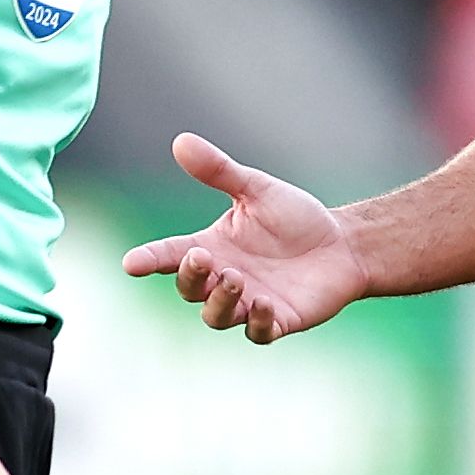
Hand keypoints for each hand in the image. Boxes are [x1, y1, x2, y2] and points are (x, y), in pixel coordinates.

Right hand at [119, 133, 368, 343]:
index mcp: (213, 247)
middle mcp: (224, 278)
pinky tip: (263, 302)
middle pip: (189, 289)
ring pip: (216, 316)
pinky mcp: (277, 321)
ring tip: (235, 277)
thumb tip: (181, 141)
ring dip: (219, 300)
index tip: (131, 263)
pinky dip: (256, 322)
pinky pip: (257, 333)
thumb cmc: (295, 218)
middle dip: (191, 276)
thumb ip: (219, 171)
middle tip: (205, 258)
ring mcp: (248, 303)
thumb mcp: (257, 190)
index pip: (171, 255)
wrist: (343, 244)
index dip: (150, 259)